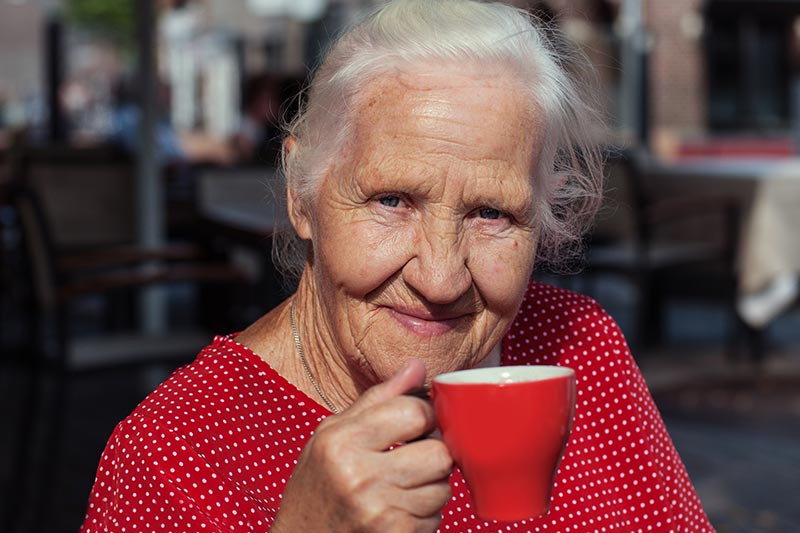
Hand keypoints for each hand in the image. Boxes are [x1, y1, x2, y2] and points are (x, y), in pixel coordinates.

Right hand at [272, 359, 452, 531]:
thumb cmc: (315, 486)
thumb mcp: (332, 433)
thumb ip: (378, 398)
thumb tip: (418, 366)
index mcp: (342, 440)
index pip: (415, 412)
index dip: (425, 416)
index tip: (417, 425)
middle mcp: (359, 475)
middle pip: (439, 453)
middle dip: (433, 454)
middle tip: (413, 458)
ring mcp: (378, 511)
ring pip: (443, 488)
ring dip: (430, 488)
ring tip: (401, 488)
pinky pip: (436, 519)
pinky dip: (423, 516)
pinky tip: (397, 512)